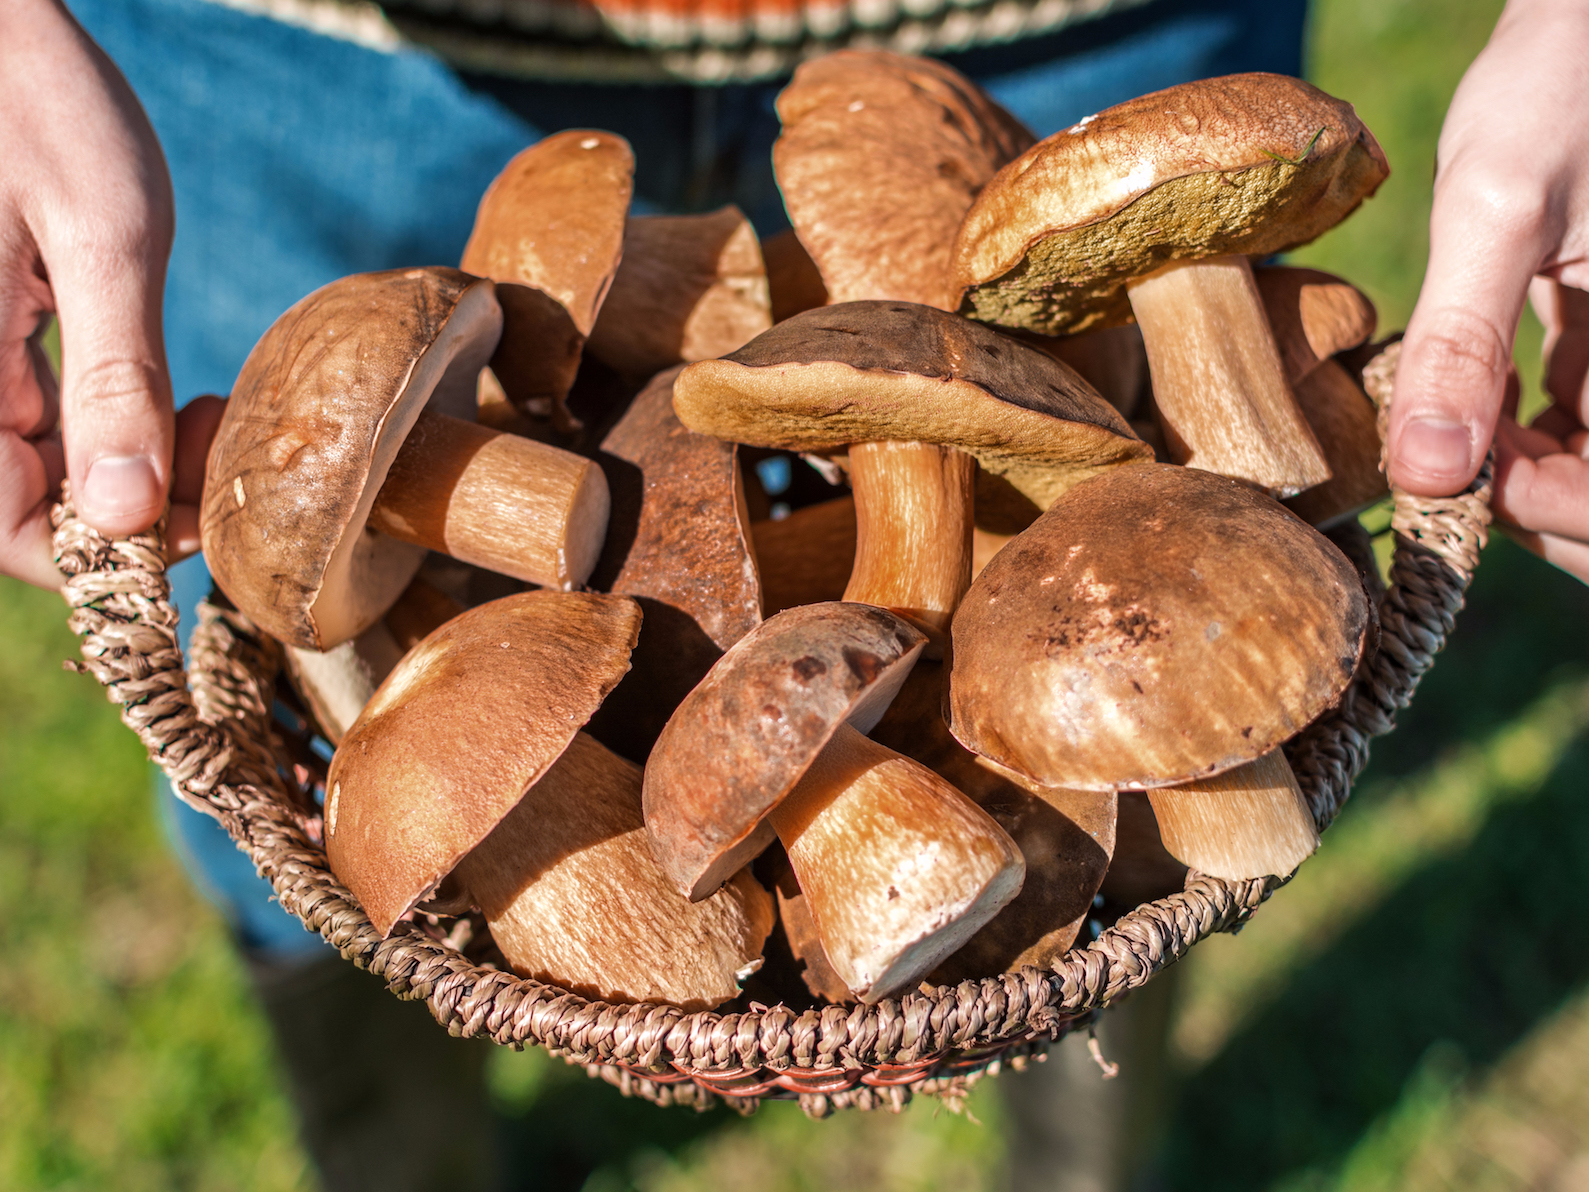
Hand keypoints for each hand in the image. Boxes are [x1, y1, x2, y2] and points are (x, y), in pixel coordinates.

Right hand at [1, 0, 173, 588]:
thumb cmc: (35, 97)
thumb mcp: (102, 234)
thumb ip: (112, 380)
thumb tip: (129, 518)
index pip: (16, 535)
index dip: (111, 556)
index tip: (203, 512)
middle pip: (37, 509)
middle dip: (141, 509)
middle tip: (221, 448)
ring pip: (49, 469)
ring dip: (138, 467)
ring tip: (210, 417)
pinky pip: (46, 416)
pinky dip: (117, 422)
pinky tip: (177, 393)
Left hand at [1386, 0, 1588, 580]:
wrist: (1588, 18)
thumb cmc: (1567, 80)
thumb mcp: (1500, 206)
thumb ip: (1463, 343)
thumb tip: (1428, 473)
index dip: (1556, 514)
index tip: (1465, 484)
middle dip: (1538, 510)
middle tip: (1448, 468)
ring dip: (1523, 476)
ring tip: (1448, 427)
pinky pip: (1580, 424)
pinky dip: (1524, 435)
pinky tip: (1472, 399)